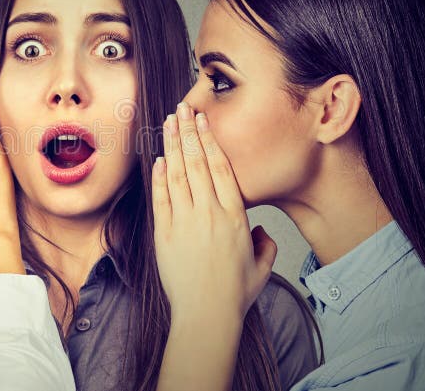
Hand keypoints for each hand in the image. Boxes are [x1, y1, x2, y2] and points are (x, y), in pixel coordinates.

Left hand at [153, 103, 275, 317]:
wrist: (206, 315)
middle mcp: (209, 214)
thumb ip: (265, 245)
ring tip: (168, 123)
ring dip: (172, 146)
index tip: (204, 121)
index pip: (221, 168)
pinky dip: (159, 177)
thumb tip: (260, 232)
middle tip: (183, 108)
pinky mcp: (164, 234)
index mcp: (235, 217)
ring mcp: (184, 222)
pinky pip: (161, 198)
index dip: (211, 140)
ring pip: (178, 175)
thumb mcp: (261, 268)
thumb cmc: (233, 294)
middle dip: (188, 132)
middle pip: (197, 163)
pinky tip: (159, 159)